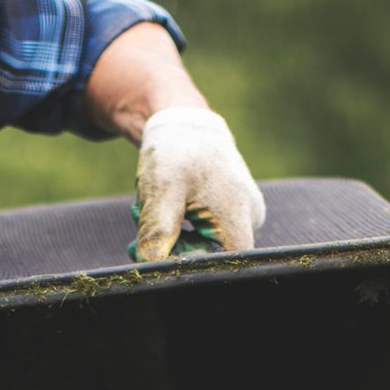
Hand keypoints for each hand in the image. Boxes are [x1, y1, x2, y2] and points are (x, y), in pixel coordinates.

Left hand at [134, 108, 264, 260]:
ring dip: (170, 235)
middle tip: (139, 227)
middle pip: (209, 256)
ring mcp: (243, 214)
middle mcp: (249, 218)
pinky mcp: (232, 213)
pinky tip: (163, 207)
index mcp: (238, 215)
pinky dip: (178, 228)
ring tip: (149, 208)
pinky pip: (204, 234)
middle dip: (171, 246)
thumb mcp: (161, 190)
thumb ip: (157, 231)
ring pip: (203, 245)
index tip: (157, 251)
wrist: (183, 124)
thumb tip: (150, 264)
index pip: (220, 264)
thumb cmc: (176, 152)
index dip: (188, 265)